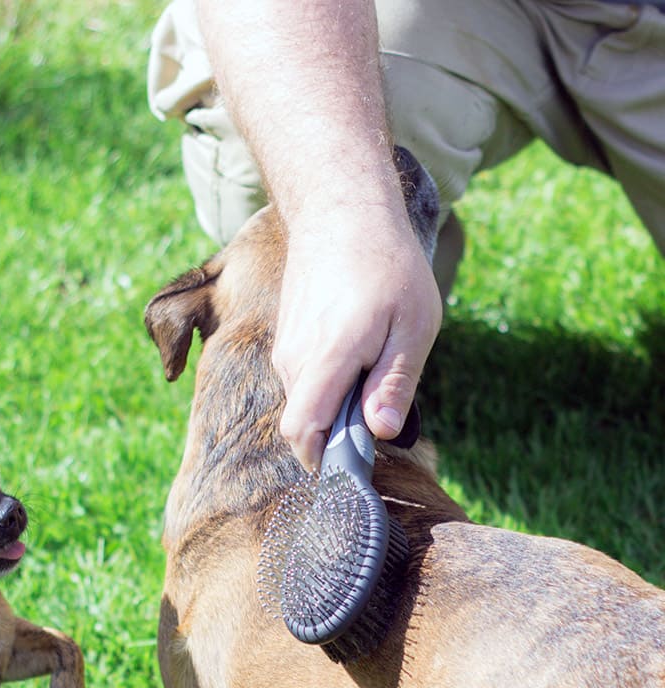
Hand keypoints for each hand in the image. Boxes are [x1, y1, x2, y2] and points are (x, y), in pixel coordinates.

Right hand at [274, 209, 441, 470]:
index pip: (301, 432)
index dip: (323, 462)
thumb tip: (381, 433)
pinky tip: (358, 353)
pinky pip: (304, 383)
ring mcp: (285, 351)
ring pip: (305, 404)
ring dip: (336, 407)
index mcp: (326, 359)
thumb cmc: (386, 266)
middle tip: (381, 413)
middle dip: (338, 436)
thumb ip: (394, 383)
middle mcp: (294, 360)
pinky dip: (328, 386)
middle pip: (305, 425)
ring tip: (374, 370)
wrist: (340, 211)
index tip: (356, 467)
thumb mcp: (412, 326)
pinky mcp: (286, 342)